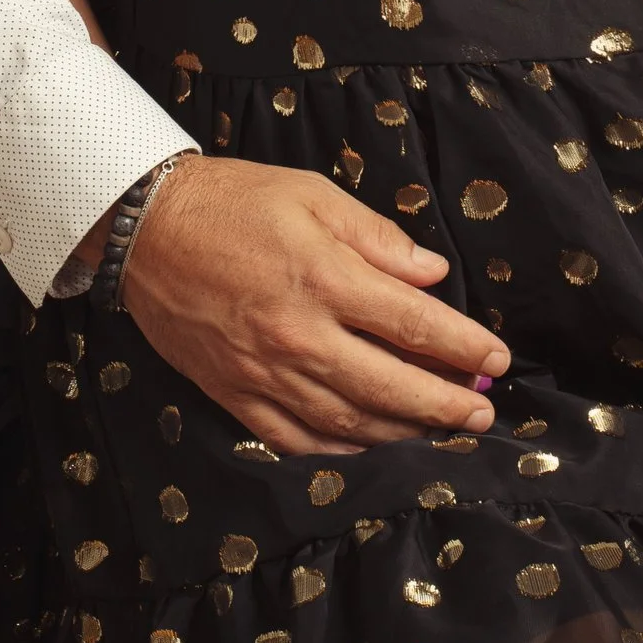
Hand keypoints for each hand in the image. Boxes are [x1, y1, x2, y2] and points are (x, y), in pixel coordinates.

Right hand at [120, 157, 511, 457]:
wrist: (146, 228)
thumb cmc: (235, 201)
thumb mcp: (312, 193)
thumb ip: (376, 236)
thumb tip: (432, 273)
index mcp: (324, 277)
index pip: (413, 322)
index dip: (462, 346)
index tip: (496, 360)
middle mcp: (300, 334)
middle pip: (389, 384)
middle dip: (444, 402)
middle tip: (482, 411)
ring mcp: (266, 371)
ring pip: (348, 419)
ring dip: (401, 432)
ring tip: (440, 432)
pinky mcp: (235, 394)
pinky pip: (295, 438)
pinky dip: (338, 449)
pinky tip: (368, 448)